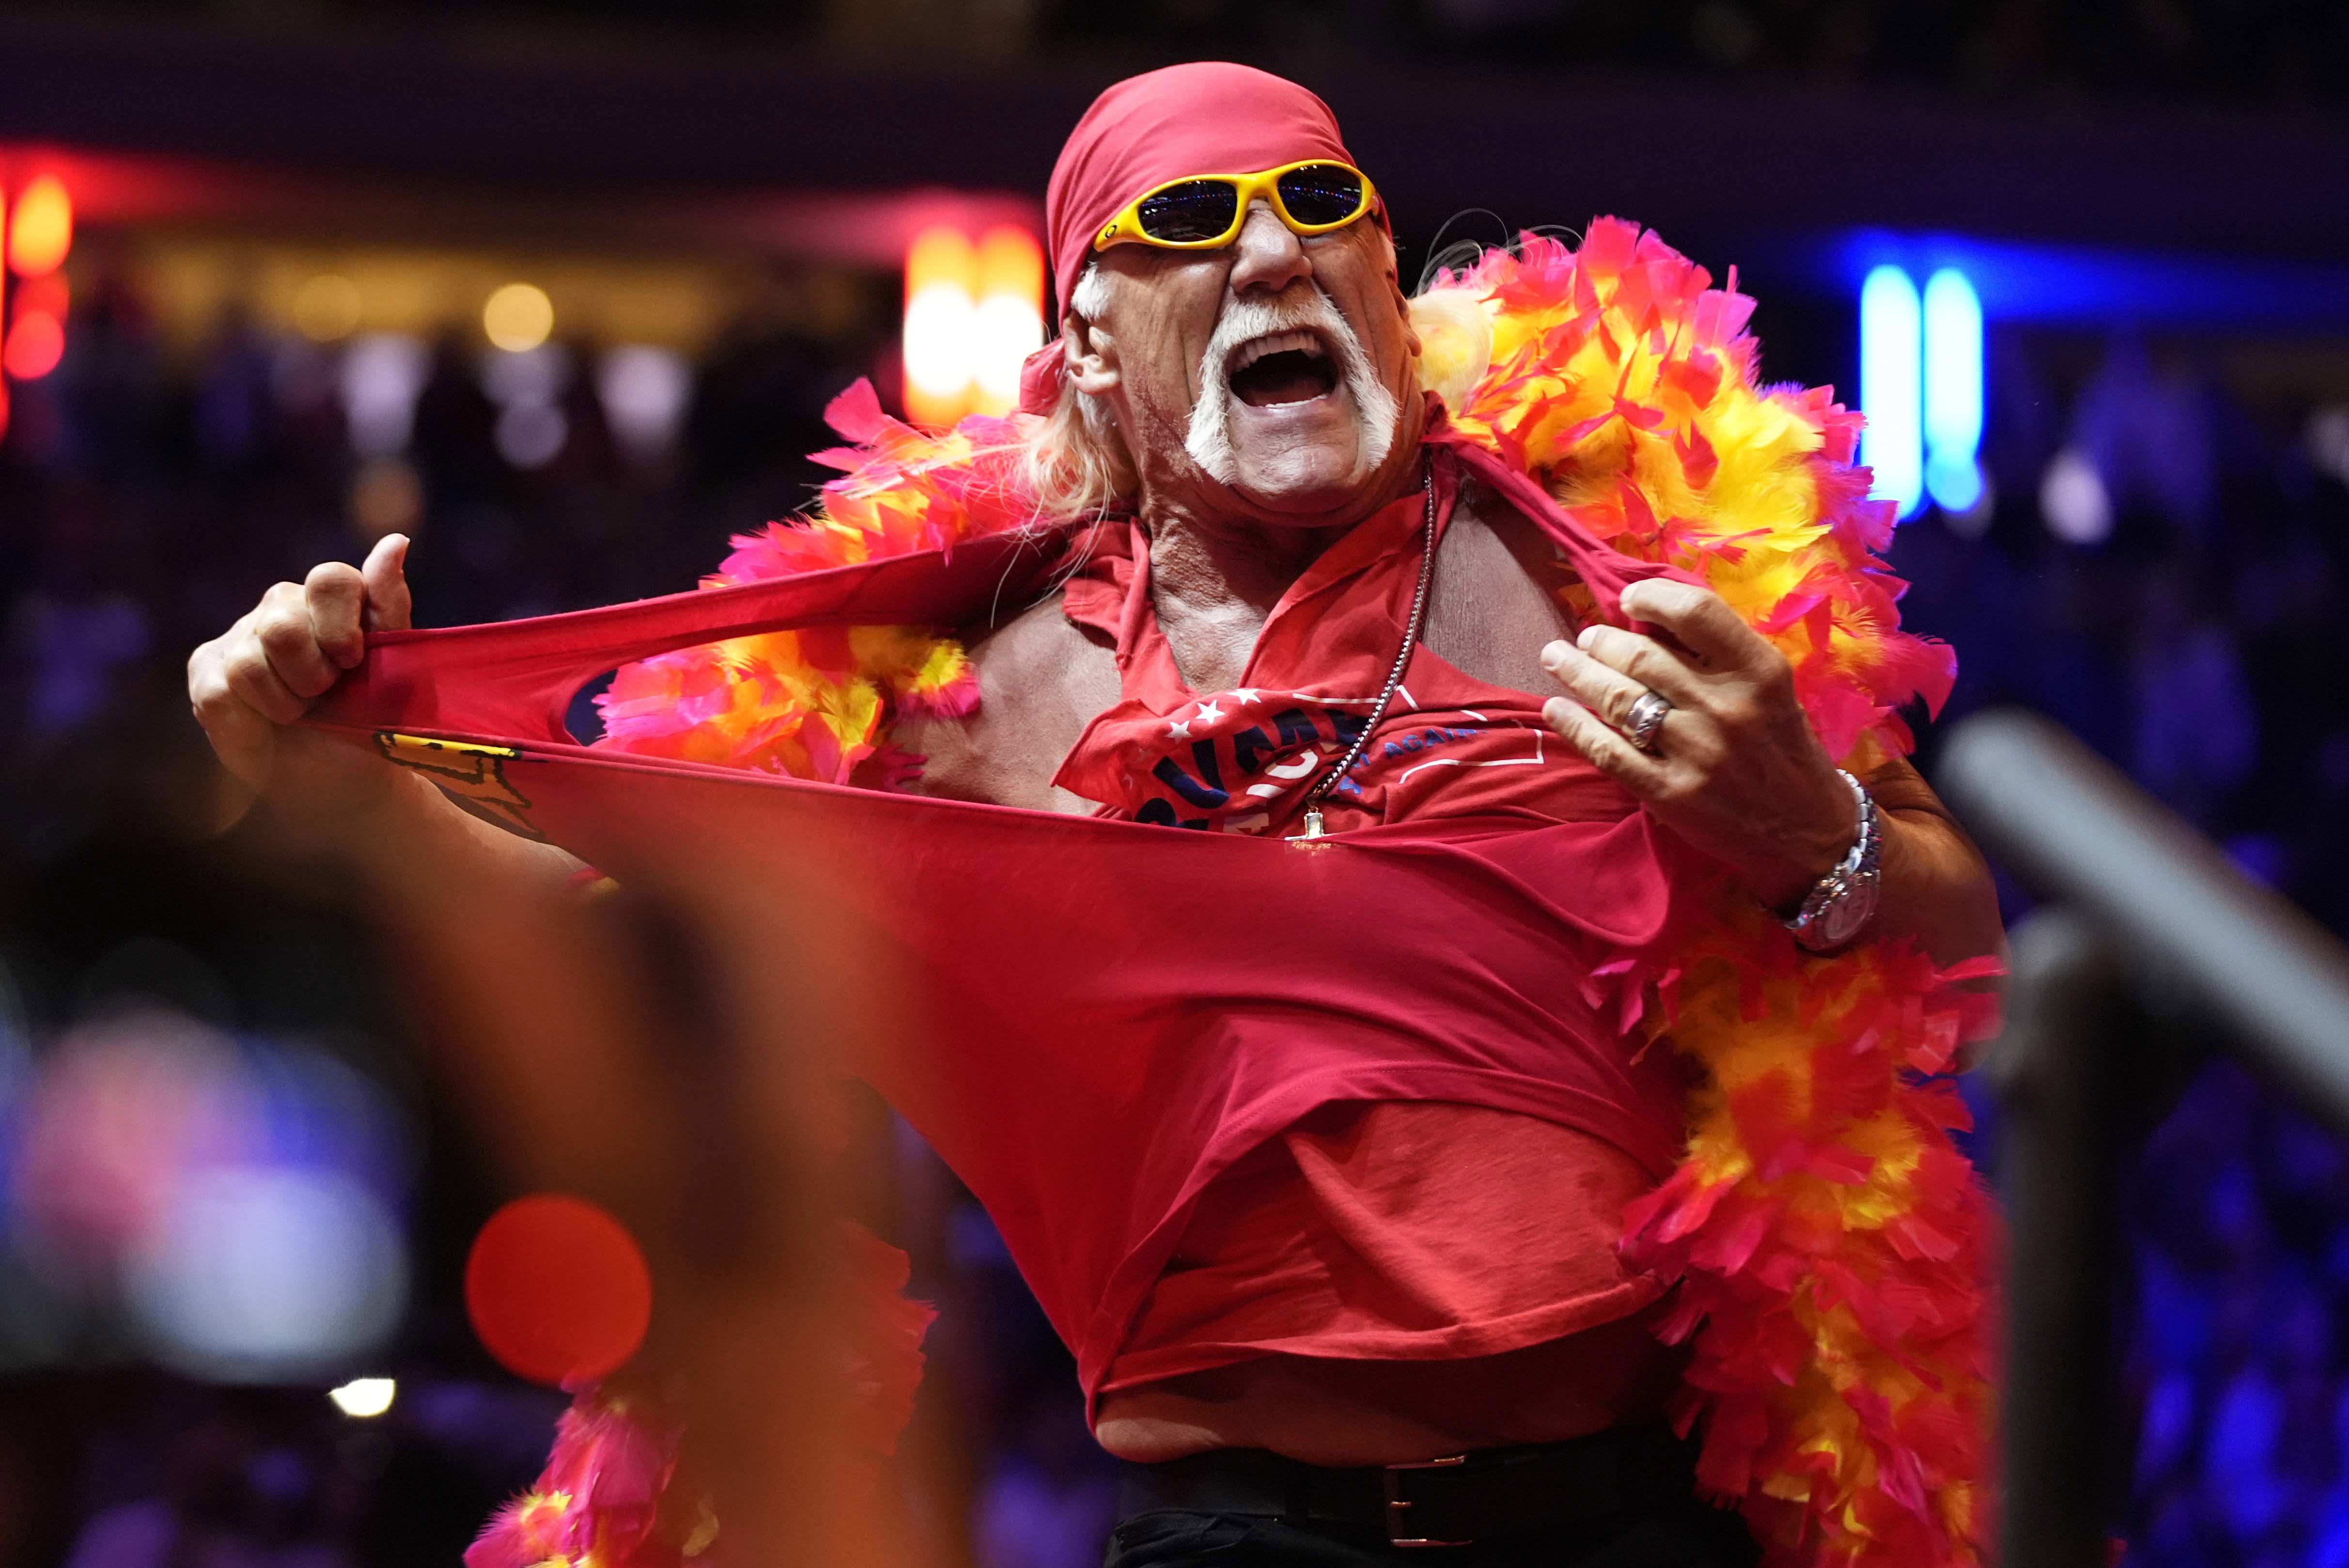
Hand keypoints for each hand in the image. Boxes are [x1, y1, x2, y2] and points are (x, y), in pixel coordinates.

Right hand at [188, 532, 412, 809]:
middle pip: (283, 623)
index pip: (330, 579)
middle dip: (312, 675)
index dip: (341, 628)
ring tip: (300, 715)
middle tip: (326, 696)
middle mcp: (281, 607)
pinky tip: (268, 727)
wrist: (347, 783)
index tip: (353, 664)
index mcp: (331, 599)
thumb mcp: (395, 670)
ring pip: (249, 660)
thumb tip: (396, 540)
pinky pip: (222, 692)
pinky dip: (253, 722)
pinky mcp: (207, 671)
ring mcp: (238, 636)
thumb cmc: (372, 723)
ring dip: (285, 702)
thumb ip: (388, 606)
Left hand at [1538, 577, 1857, 908]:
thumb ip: (1722, 656)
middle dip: (1602, 640)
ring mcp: (1696, 752)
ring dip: (1578, 672)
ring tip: (1556, 657)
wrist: (1809, 829)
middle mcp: (1726, 707)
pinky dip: (1574, 726)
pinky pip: (1607, 751)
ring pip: (1618, 698)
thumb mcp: (1771, 690)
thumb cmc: (1784, 749)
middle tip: (1586, 637)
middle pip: (1643, 656)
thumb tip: (1653, 623)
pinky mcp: (1670, 793)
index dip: (1652, 597)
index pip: (1696, 613)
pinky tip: (1555, 708)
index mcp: (1759, 671)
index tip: (1628, 601)